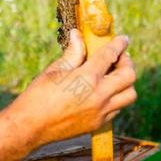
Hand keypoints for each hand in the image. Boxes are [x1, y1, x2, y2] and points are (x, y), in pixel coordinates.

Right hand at [6, 30, 136, 147]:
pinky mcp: (98, 124)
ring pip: (129, 94)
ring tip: (113, 76)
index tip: (123, 39)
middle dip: (127, 62)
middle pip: (129, 75)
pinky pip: (118, 108)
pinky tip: (104, 91)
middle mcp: (99, 96)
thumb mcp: (55, 70)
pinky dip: (117, 97)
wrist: (31, 126)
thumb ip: (72, 53)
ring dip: (126, 82)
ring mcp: (101, 112)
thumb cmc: (39, 95)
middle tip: (118, 57)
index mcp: (87, 78)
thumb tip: (78, 35)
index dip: (119, 44)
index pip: (110, 55)